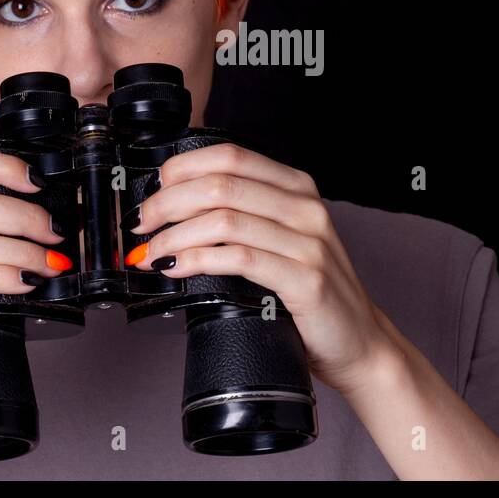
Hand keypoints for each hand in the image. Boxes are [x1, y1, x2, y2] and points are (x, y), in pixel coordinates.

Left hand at [127, 143, 394, 393]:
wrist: (357, 342)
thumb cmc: (309, 292)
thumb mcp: (281, 239)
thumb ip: (243, 215)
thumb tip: (174, 206)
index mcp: (296, 187)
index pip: (229, 155)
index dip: (181, 169)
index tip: (152, 192)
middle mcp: (305, 207)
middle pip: (220, 184)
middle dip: (167, 203)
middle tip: (141, 226)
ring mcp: (309, 242)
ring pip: (224, 220)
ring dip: (174, 236)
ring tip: (152, 253)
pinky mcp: (306, 278)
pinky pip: (240, 258)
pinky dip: (198, 260)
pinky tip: (178, 269)